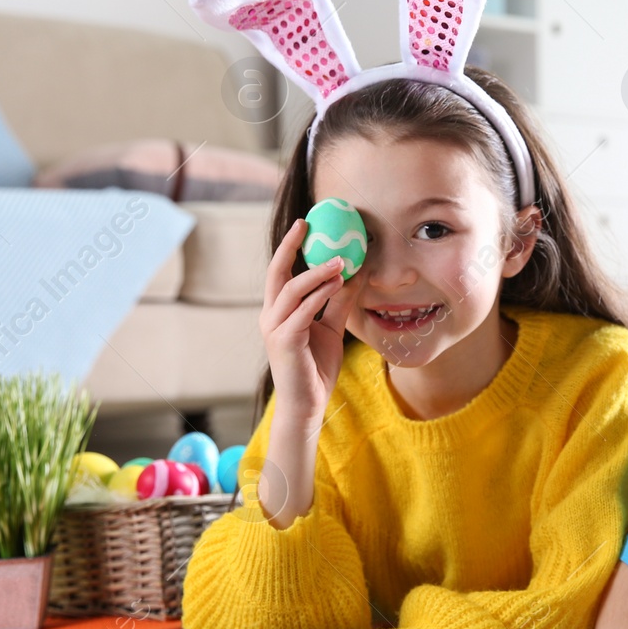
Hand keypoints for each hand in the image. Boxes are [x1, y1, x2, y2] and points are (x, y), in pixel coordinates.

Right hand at [260, 219, 363, 425]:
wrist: (308, 403)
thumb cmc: (316, 367)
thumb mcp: (332, 328)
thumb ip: (339, 302)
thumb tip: (356, 274)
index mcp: (279, 311)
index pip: (281, 272)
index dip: (290, 247)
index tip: (304, 224)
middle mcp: (271, 315)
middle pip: (277, 272)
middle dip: (291, 246)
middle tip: (308, 225)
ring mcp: (274, 328)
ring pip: (292, 289)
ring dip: (317, 272)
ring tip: (341, 261)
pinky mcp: (284, 341)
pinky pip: (302, 311)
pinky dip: (320, 294)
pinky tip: (337, 284)